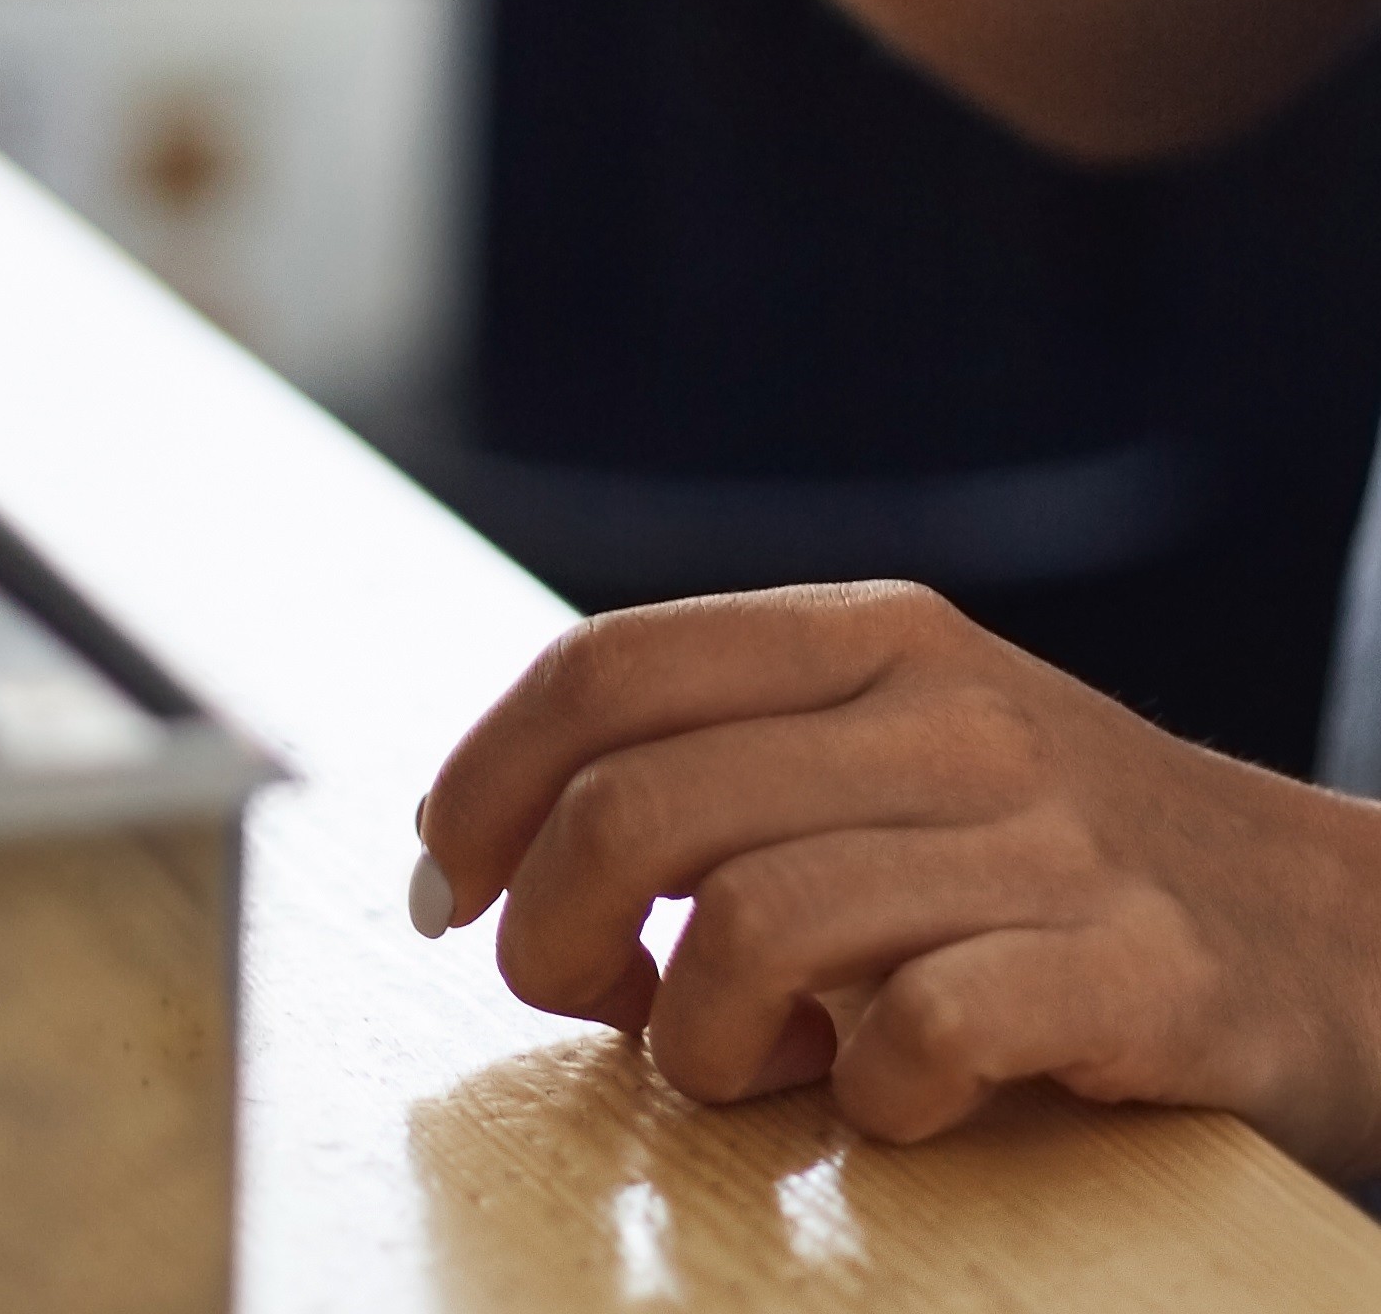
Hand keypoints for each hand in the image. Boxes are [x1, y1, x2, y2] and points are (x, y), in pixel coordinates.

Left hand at [414, 582, 1380, 1175]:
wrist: (1338, 939)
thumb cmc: (1044, 865)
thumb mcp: (886, 750)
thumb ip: (714, 763)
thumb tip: (479, 859)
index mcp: (864, 637)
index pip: (598, 671)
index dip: (482, 784)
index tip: (446, 887)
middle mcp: (947, 710)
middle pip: (636, 810)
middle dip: (556, 935)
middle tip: (592, 1005)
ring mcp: (1047, 838)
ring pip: (747, 929)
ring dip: (701, 1041)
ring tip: (743, 1065)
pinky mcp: (1133, 973)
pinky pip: (917, 1032)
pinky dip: (868, 1098)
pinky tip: (887, 1101)